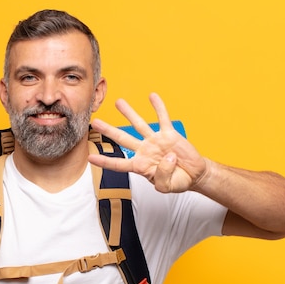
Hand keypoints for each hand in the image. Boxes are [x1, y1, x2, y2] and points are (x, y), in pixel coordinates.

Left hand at [88, 93, 208, 192]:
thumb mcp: (168, 186)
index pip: (119, 164)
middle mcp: (144, 151)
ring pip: (139, 125)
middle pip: (123, 139)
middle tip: (95, 122)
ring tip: (119, 102)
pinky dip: (158, 107)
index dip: (105, 162)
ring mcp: (155, 141)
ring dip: (129, 113)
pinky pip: (163, 118)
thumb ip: (163, 176)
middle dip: (108, 130)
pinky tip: (152, 96)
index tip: (91, 158)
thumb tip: (166, 157)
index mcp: (140, 166)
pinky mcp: (169, 134)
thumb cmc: (178, 181)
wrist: (194, 174)